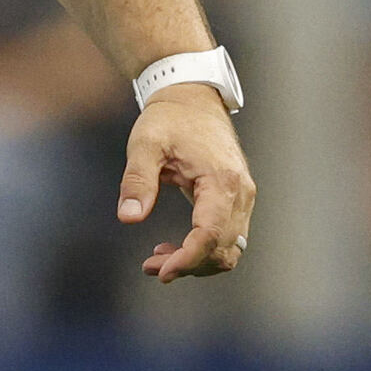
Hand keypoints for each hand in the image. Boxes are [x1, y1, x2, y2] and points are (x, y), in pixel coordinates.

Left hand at [120, 88, 253, 280]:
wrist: (193, 99)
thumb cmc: (169, 119)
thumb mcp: (145, 144)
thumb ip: (137, 180)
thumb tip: (128, 217)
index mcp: (221, 180)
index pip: (210, 234)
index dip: (187, 259)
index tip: (160, 271)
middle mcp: (240, 192)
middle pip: (223, 249)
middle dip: (188, 265)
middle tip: (149, 266)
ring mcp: (242, 197)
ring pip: (230, 249)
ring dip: (197, 262)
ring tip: (158, 259)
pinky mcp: (236, 200)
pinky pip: (227, 237)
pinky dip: (204, 250)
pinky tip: (175, 248)